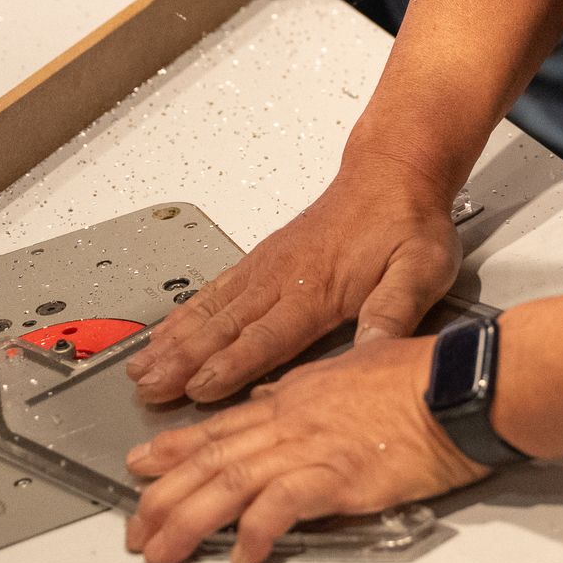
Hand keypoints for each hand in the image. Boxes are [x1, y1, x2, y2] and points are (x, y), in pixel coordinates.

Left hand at [124, 335, 486, 562]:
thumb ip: (309, 389)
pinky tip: (243, 552)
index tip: (141, 465)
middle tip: (136, 525)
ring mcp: (313, 446)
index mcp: (296, 395)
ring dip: (190, 519)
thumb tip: (275, 395)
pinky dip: (258, 529)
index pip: (221, 426)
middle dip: (165, 495)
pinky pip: (284, 504)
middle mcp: (293, 419)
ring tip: (163, 549)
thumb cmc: (421, 375)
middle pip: (212, 458)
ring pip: (231, 482)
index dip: (175, 449)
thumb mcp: (353, 368)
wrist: (459, 382)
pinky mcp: (340, 474)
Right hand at [126, 160, 461, 403]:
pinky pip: (217, 289)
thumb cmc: (407, 222)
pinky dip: (187, 313)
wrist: (392, 172)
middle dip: (184, 361)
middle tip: (148, 389)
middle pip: (225, 327)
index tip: (198, 390)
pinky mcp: (264, 258)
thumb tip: (375, 350)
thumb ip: (395, 311)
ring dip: (175, 340)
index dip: (231, 366)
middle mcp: (284, 279)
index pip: (267, 337)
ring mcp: (268, 267)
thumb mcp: (420, 268)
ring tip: (142, 367)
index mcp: (318, 289)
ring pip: (212, 309)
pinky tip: (167, 332)